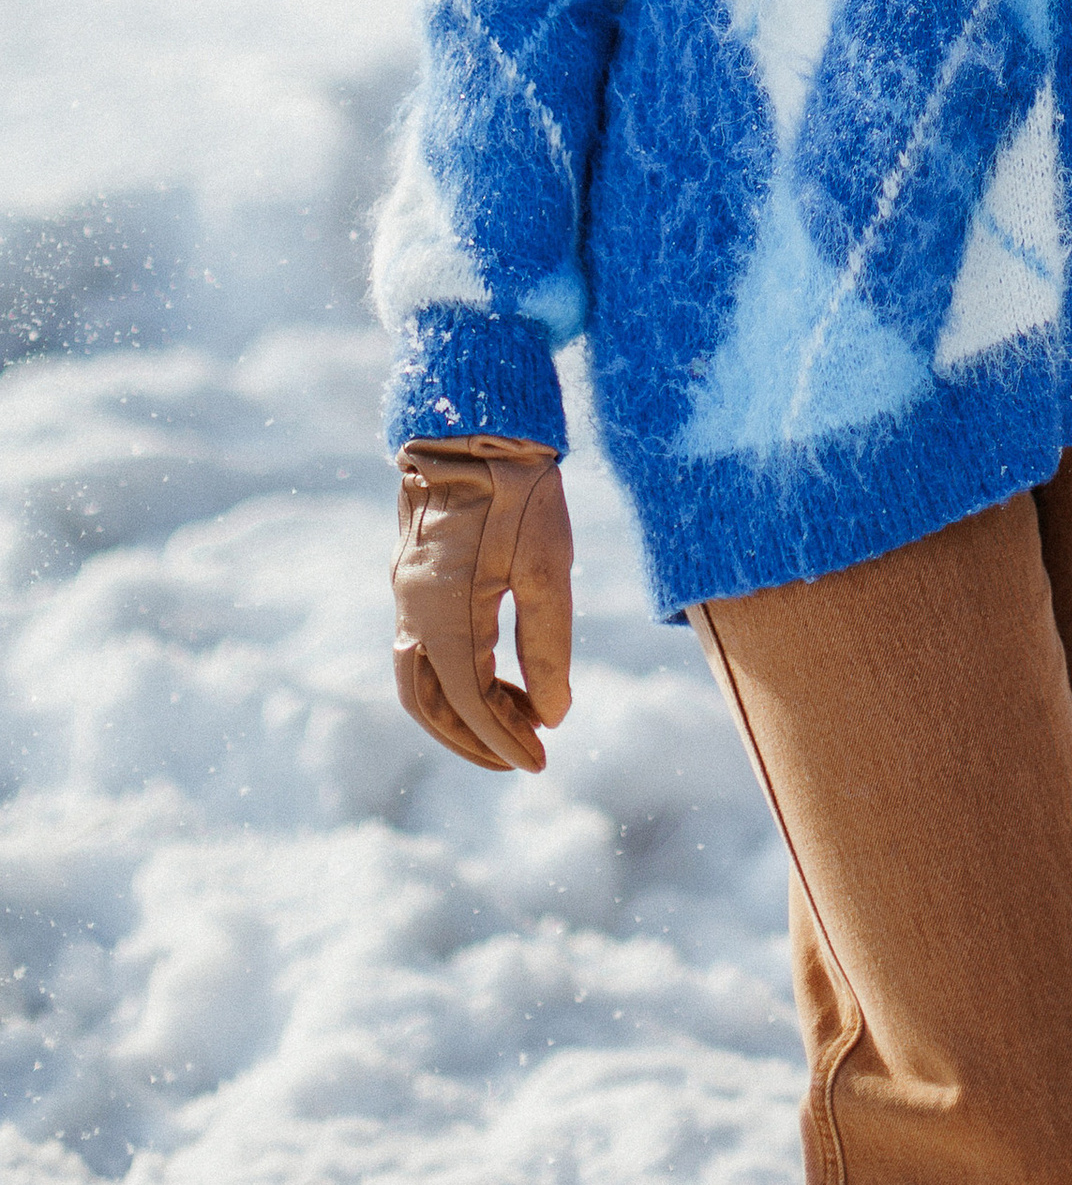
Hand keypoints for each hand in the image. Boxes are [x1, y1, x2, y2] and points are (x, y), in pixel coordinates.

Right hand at [391, 436, 573, 771]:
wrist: (474, 422)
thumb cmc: (518, 489)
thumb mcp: (546, 567)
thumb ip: (548, 645)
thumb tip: (551, 716)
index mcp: (443, 615)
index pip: (470, 703)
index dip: (504, 740)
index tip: (540, 762)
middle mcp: (412, 611)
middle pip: (431, 705)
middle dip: (474, 740)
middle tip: (521, 758)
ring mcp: (406, 593)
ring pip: (421, 680)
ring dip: (460, 713)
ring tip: (512, 724)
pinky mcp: (413, 576)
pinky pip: (423, 648)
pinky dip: (454, 676)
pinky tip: (494, 676)